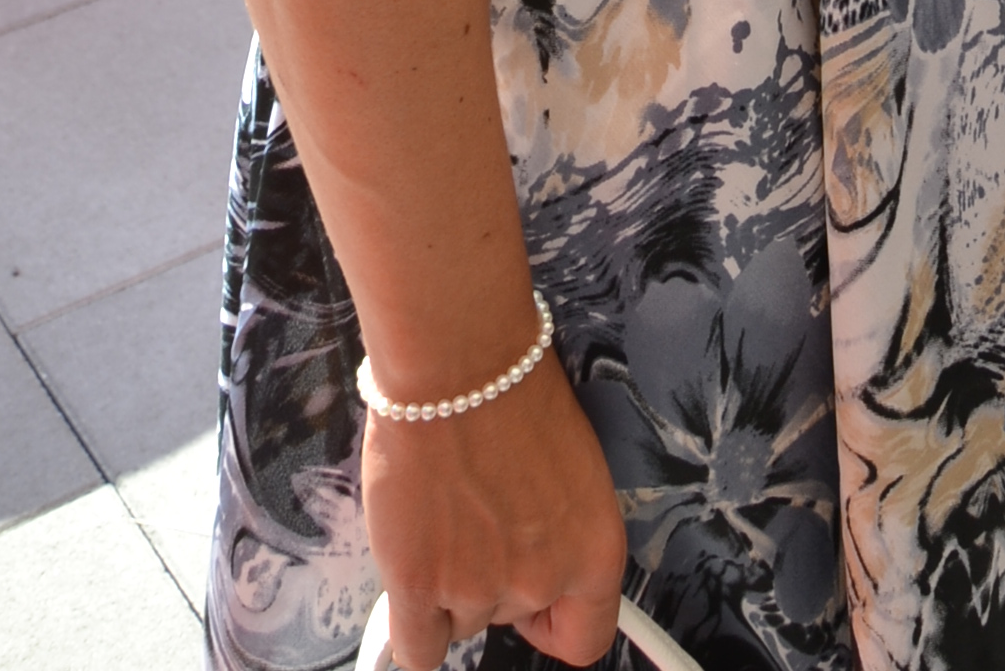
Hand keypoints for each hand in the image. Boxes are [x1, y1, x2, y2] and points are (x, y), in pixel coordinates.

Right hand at [364, 349, 626, 666]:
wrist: (458, 363)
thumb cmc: (514, 391)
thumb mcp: (571, 466)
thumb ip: (557, 527)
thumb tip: (533, 554)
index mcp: (595, 550)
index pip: (587, 637)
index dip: (555, 621)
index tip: (537, 606)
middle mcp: (543, 580)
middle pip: (512, 618)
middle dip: (492, 581)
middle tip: (476, 519)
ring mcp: (478, 590)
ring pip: (460, 621)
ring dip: (447, 585)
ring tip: (441, 512)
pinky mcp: (418, 588)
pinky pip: (414, 650)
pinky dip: (409, 628)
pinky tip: (410, 588)